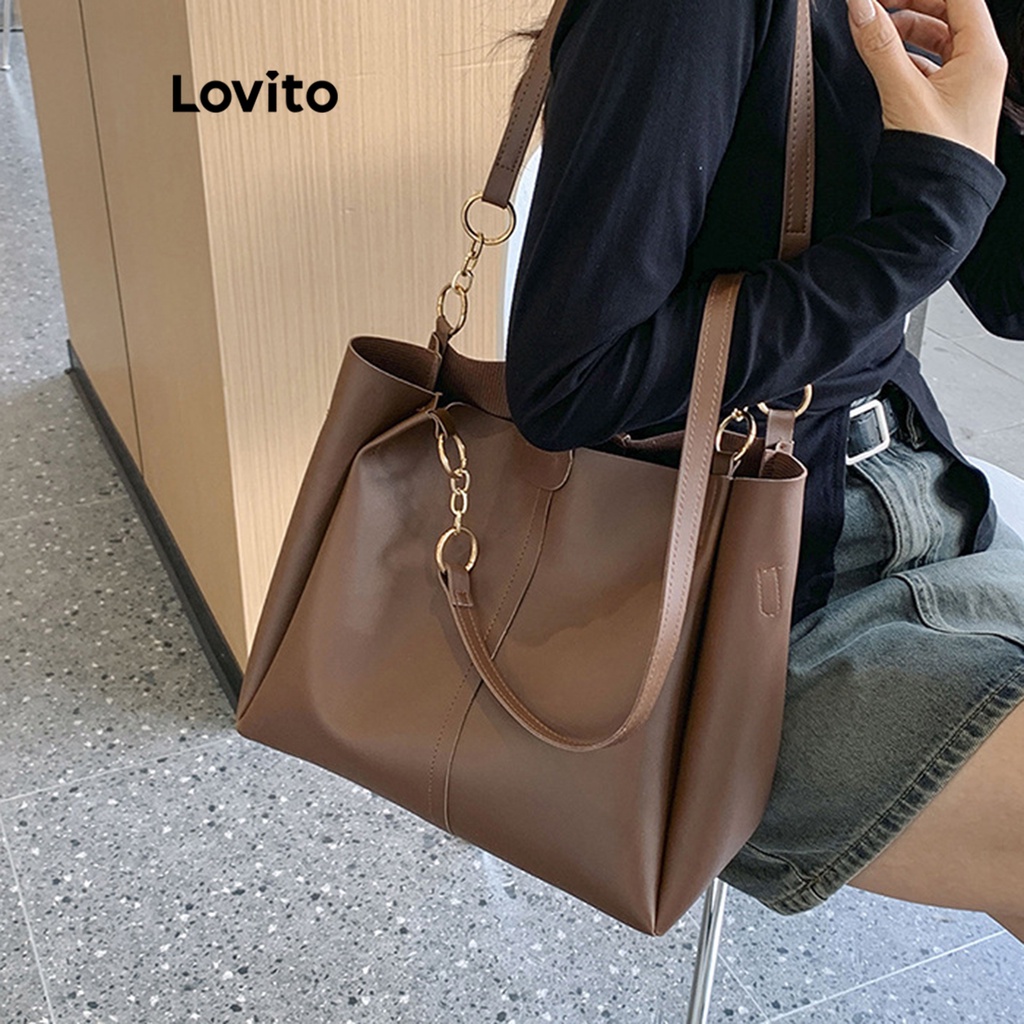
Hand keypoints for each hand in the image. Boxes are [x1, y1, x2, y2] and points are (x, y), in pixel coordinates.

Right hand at [846, 0, 1008, 160]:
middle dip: (911, 5)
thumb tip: (861, 6)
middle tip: (876, 7)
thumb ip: (880, 47)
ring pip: (939, 41)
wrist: (938, 207)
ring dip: (907, 33)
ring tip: (877, 35)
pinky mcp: (951, 105)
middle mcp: (981, 66)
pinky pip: (932, 67)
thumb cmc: (936, 159)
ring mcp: (967, 86)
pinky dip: (908, 60)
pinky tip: (887, 66)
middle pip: (949, 13)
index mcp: (983, 55)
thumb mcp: (903, 95)